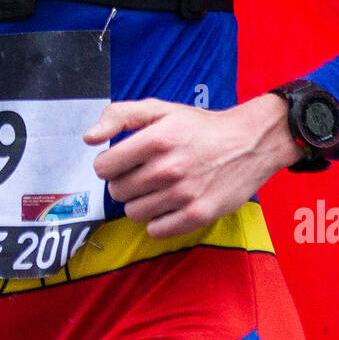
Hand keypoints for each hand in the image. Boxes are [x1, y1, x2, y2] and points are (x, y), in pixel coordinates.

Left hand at [83, 95, 302, 238]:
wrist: (250, 142)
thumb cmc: (200, 127)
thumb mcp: (160, 109)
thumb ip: (120, 115)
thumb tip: (89, 138)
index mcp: (156, 139)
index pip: (103, 167)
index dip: (109, 165)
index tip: (123, 162)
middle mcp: (168, 168)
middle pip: (117, 191)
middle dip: (125, 182)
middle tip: (145, 173)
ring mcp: (184, 194)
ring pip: (133, 212)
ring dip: (141, 202)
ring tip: (159, 188)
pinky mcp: (199, 214)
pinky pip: (156, 230)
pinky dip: (158, 220)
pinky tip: (170, 204)